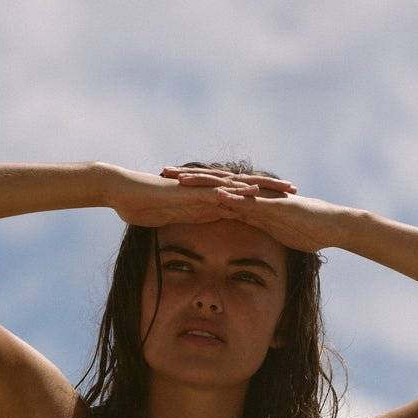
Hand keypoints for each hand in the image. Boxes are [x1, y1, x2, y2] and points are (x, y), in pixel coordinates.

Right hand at [101, 162, 298, 230]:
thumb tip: (194, 231)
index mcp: (205, 196)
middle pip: (246, 188)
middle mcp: (206, 190)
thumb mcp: (170, 218)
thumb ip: (185, 220)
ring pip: (237, 186)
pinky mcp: (188, 192)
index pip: (240, 197)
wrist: (121, 191)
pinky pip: (215, 192)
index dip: (261, 198)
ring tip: (284, 189)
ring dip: (261, 187)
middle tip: (296, 190)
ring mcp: (198, 189)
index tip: (282, 202)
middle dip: (271, 189)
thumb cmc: (140, 206)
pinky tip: (251, 194)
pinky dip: (234, 192)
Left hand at [159, 166, 352, 252]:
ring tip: (181, 180)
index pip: (215, 191)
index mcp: (250, 201)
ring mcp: (264, 199)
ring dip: (206, 184)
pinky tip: (217, 196)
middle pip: (216, 184)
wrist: (334, 225)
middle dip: (190, 179)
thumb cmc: (306, 230)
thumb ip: (256, 224)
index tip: (168, 183)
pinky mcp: (277, 207)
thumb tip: (240, 228)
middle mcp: (254, 196)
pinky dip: (235, 199)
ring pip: (230, 188)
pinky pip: (253, 203)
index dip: (192, 186)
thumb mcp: (272, 230)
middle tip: (163, 172)